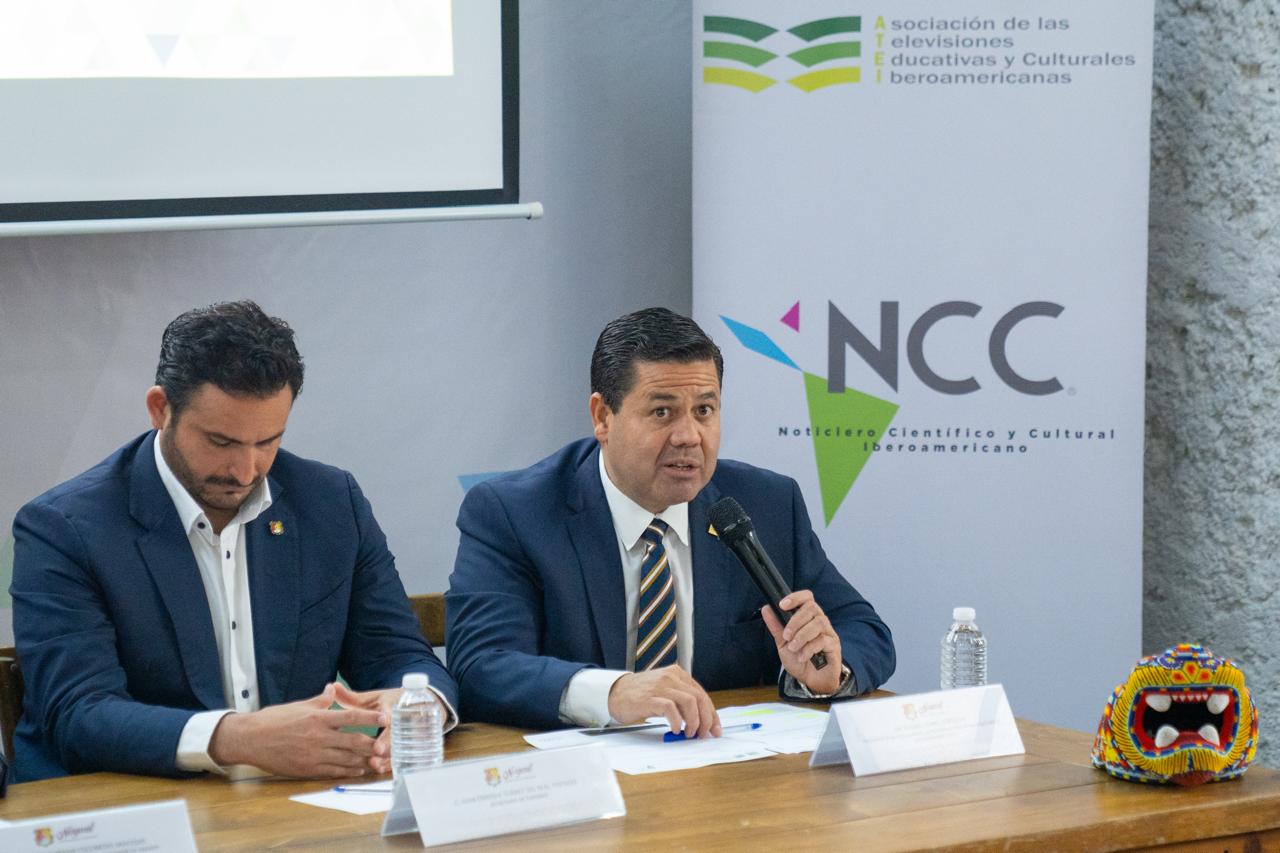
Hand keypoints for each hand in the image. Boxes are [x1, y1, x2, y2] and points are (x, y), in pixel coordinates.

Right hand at [208, 683, 386, 777]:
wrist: (250, 739)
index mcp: (318, 718)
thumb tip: (333, 689)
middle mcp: (318, 737)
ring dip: (364, 760)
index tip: (386, 717)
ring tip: (379, 760)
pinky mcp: (307, 769)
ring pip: (346, 759)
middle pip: (353, 741)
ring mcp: (313, 755)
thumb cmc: (273, 720)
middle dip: (373, 744)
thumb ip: (320, 700)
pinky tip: (358, 769)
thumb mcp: (298, 706)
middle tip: (389, 745)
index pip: (350, 716)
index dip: (370, 717)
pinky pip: (333, 771)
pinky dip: (348, 771)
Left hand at [331, 682, 405, 774]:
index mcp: (392, 703)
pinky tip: (380, 769)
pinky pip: (401, 755)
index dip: (387, 715)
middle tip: (378, 750)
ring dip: (389, 756)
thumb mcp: (371, 699)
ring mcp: (407, 731)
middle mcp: (401, 717)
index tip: (384, 719)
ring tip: (376, 765)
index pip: (390, 708)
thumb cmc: (387, 703)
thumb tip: (332, 686)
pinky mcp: (408, 744)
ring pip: (400, 745)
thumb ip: (351, 697)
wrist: (414, 705)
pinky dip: (390, 763)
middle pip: (396, 730)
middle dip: (388, 740)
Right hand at [607, 665, 721, 738]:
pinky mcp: (650, 697)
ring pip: (690, 702)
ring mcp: (661, 686)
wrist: (615, 693)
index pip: (702, 694)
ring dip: (694, 722)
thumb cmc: (640, 695)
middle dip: (706, 720)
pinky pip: (671, 709)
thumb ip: (681, 701)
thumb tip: (700, 723)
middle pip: (699, 698)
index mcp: (677, 674)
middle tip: (704, 735)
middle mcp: (672, 677)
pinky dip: (677, 722)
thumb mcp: (664, 691)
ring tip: (689, 733)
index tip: (715, 729)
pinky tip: (676, 729)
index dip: (712, 714)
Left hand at [761, 590, 843, 694]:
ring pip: (818, 623)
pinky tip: (802, 657)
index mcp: (808, 618)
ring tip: (793, 648)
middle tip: (786, 635)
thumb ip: (776, 627)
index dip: (796, 597)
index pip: (807, 598)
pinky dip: (809, 648)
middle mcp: (820, 622)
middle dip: (795, 621)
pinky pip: (823, 640)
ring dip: (801, 635)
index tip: (782, 605)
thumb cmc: (799, 659)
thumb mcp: (783, 643)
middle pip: (812, 608)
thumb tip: (767, 609)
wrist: (811, 681)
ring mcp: (829, 633)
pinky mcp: (834, 646)